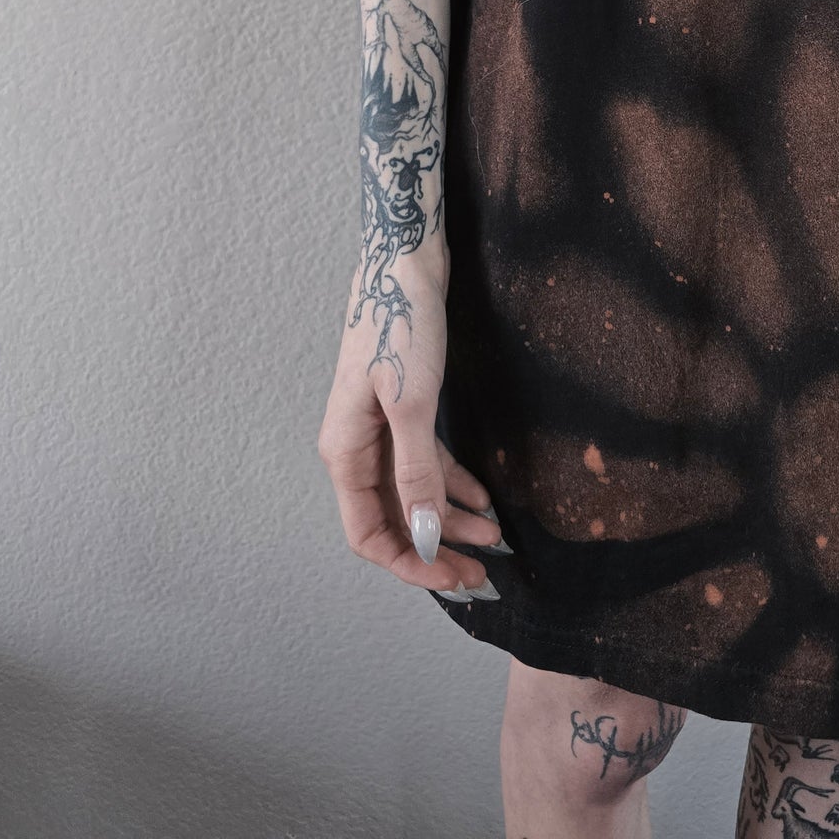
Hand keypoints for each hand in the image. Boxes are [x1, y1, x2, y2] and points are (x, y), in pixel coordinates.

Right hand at [317, 265, 504, 597]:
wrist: (403, 260)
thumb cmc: (401, 324)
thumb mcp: (413, 403)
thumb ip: (416, 473)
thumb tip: (426, 536)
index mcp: (344, 453)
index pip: (370, 534)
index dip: (411, 564)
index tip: (455, 580)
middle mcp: (356, 447)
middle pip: (393, 520)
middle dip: (436, 550)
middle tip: (484, 572)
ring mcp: (379, 428)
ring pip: (413, 493)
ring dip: (450, 520)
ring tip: (493, 539)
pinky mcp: (404, 407)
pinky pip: (426, 462)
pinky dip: (453, 484)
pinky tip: (484, 498)